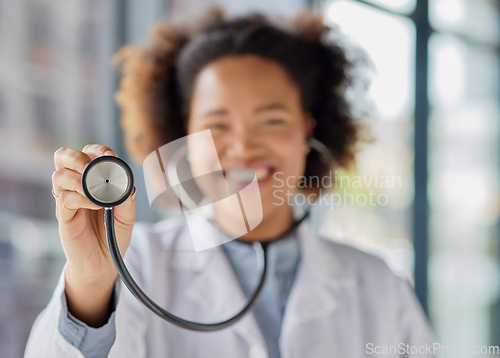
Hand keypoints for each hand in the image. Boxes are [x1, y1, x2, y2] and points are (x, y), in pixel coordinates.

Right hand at [52, 144, 136, 325]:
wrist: (103, 263)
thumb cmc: (113, 235)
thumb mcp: (127, 218)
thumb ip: (127, 202)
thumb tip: (128, 187)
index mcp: (92, 179)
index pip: (87, 153)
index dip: (97, 150)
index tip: (111, 155)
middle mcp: (76, 185)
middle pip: (62, 156)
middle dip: (77, 157)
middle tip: (91, 168)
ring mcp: (67, 200)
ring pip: (59, 176)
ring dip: (79, 179)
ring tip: (96, 193)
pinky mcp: (64, 216)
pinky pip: (65, 199)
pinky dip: (81, 198)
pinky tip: (96, 205)